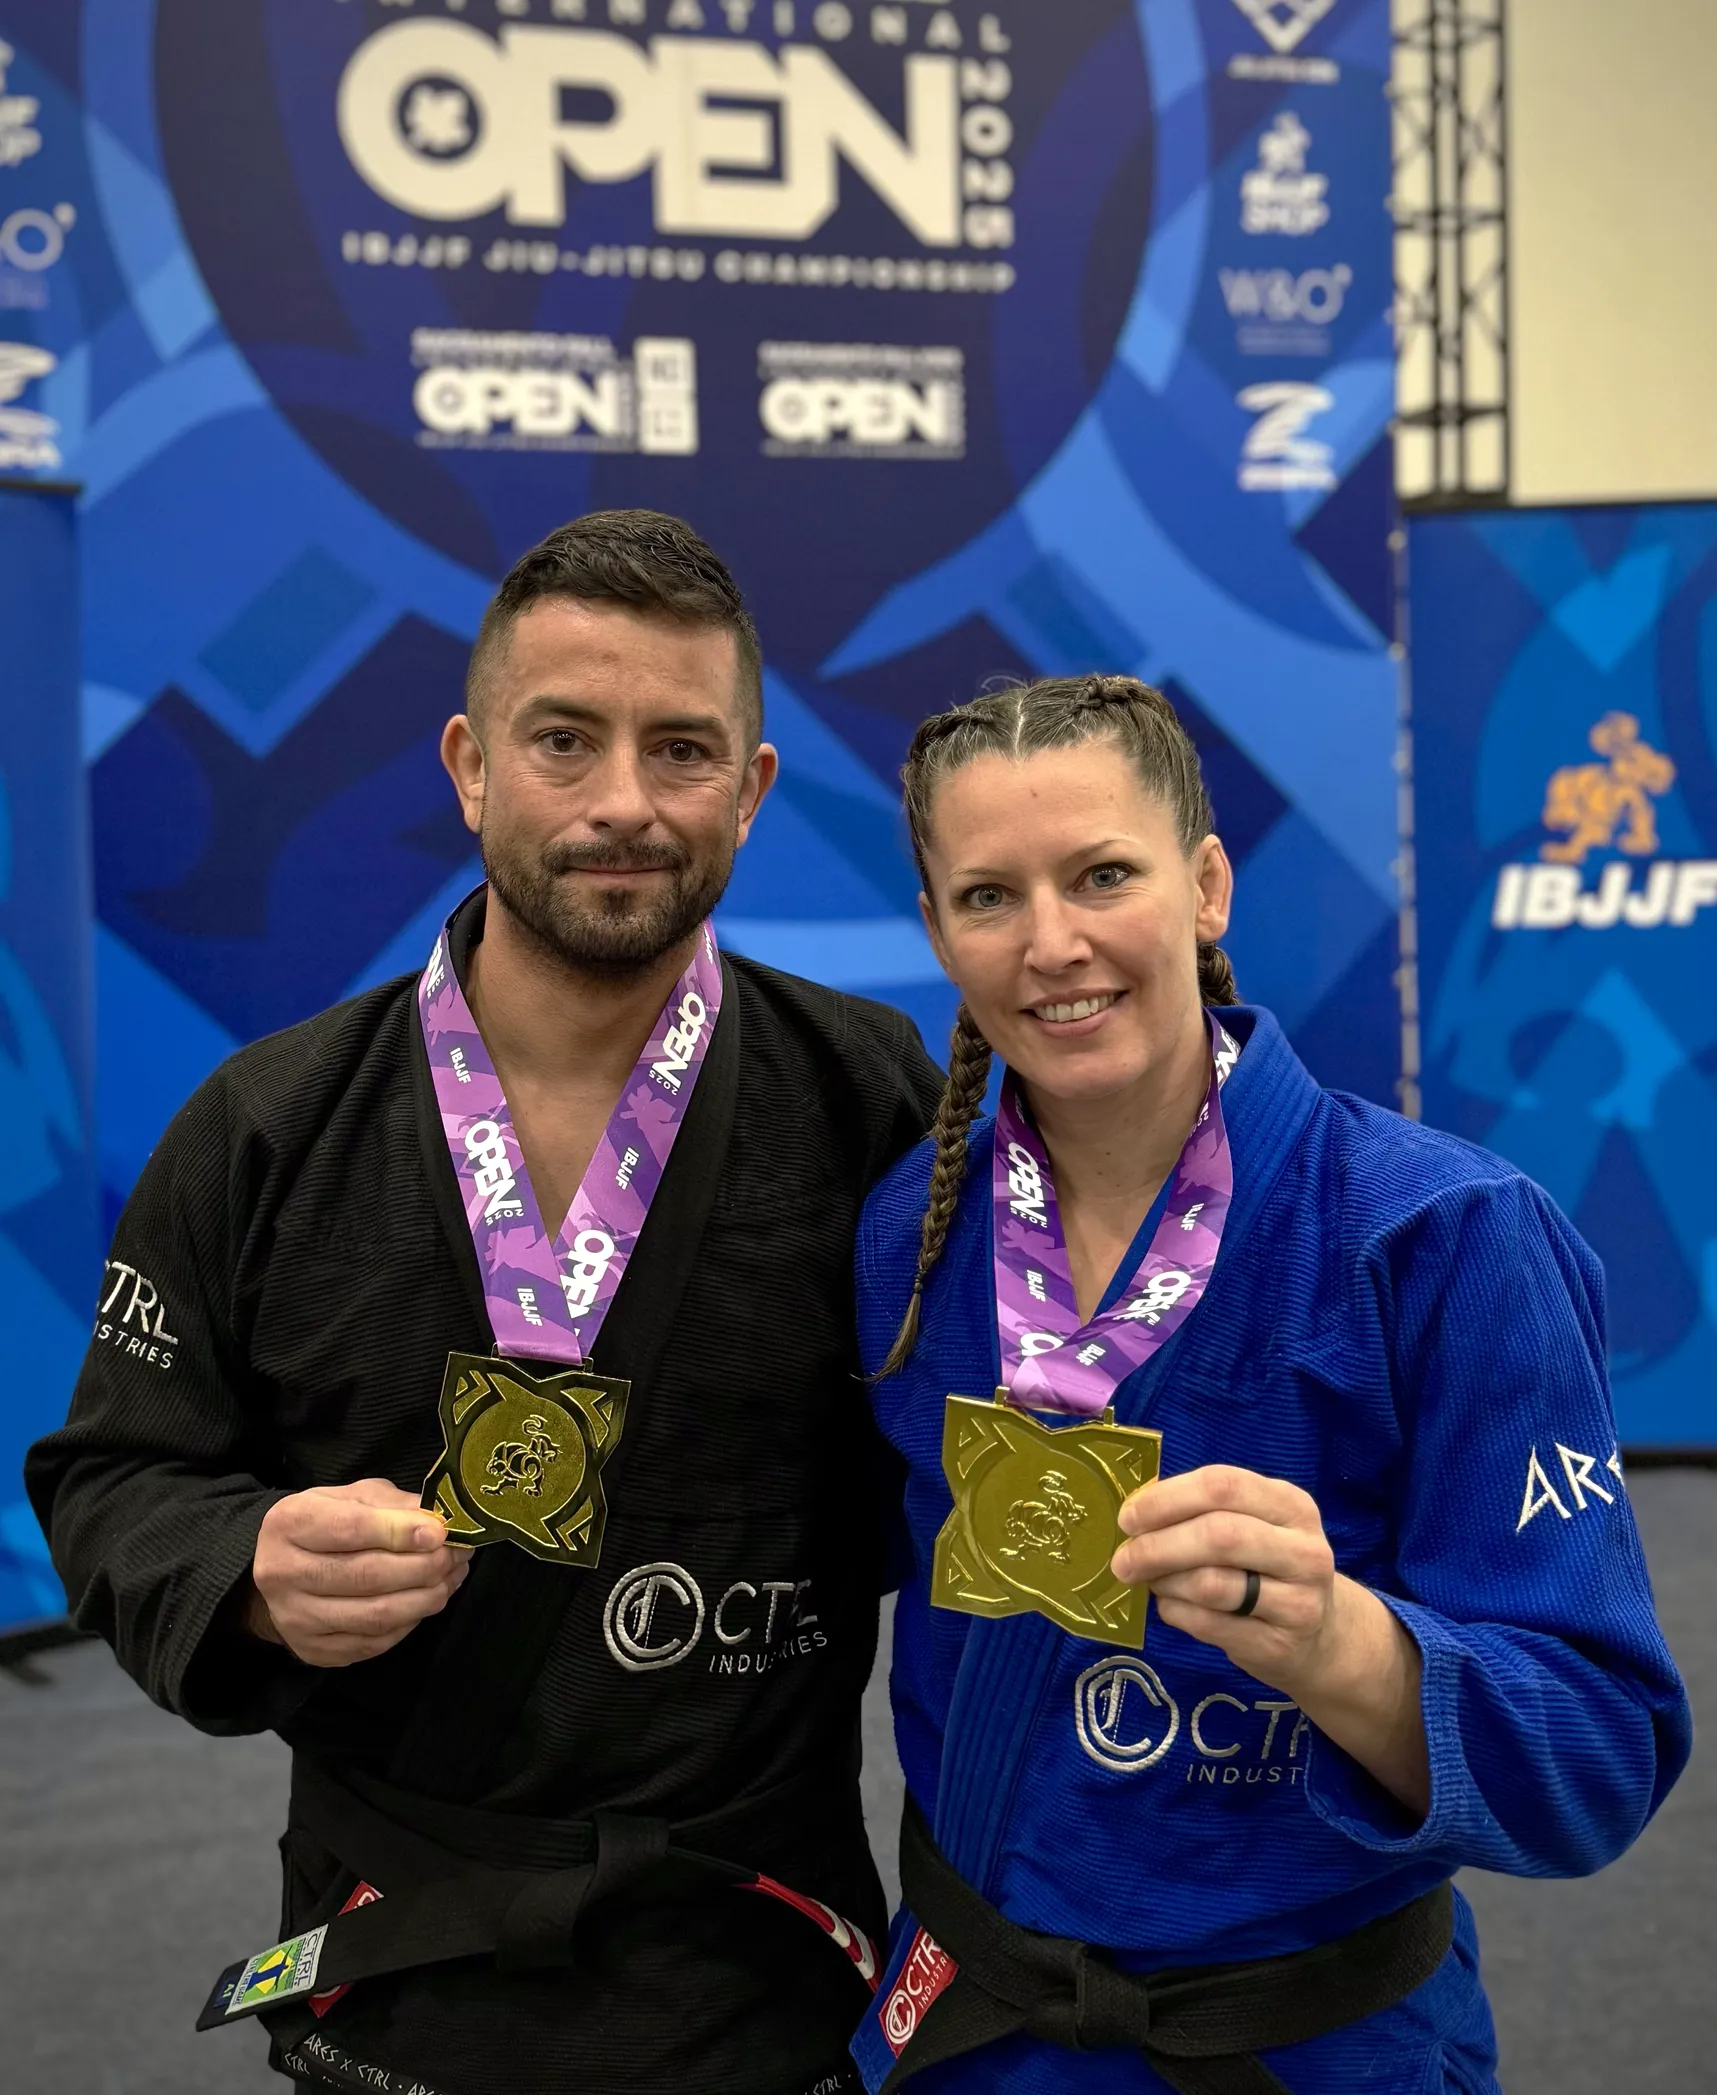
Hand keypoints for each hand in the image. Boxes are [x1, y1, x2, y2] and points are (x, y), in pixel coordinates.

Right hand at [247, 1479, 470, 1667]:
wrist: (278, 1570)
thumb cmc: (323, 1526)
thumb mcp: (351, 1498)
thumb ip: (392, 1505)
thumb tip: (436, 1519)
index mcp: (291, 1524)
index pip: (349, 1529)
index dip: (399, 1532)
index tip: (439, 1532)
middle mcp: (283, 1573)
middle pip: (366, 1576)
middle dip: (423, 1566)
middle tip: (457, 1554)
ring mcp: (296, 1618)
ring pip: (375, 1616)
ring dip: (426, 1597)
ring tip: (452, 1576)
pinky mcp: (314, 1650)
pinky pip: (374, 1642)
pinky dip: (410, 1622)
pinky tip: (427, 1600)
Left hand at [1110, 1464, 1429, 1814]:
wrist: (1324, 1639)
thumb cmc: (1270, 1568)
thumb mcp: (1255, 1526)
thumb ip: (1204, 1512)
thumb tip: (1134, 1512)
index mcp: (1291, 1505)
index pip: (1223, 1485)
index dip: (1167, 1498)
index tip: (1128, 1516)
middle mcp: (1303, 1550)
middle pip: (1219, 1534)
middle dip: (1158, 1545)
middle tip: (1123, 1559)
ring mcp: (1298, 1601)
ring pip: (1212, 1583)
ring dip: (1165, 1582)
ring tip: (1150, 1582)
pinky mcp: (1279, 1645)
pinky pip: (1209, 1624)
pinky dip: (1176, 1613)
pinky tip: (1172, 1607)